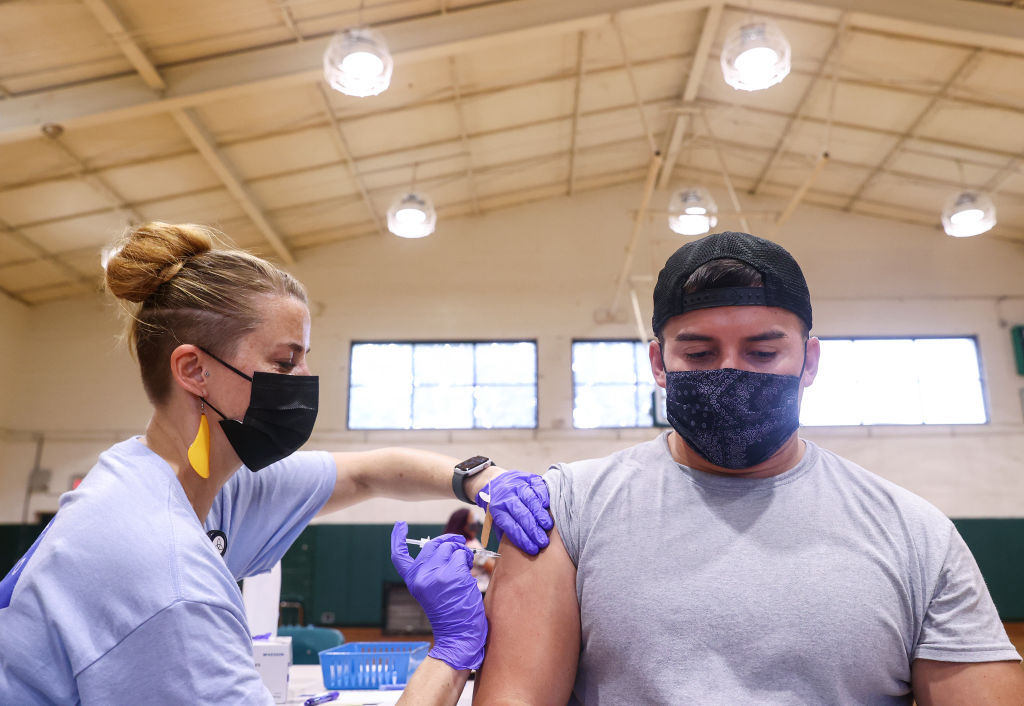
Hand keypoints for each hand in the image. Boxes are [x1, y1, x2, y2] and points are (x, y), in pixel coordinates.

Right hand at [390, 522, 486, 670]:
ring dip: (461, 552)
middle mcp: (421, 576)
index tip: (400, 525)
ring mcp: (437, 575)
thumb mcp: (431, 589)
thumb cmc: (449, 611)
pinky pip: (463, 556)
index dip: (398, 538)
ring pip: (451, 547)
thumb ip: (432, 568)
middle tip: (459, 545)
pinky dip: (468, 562)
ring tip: (464, 568)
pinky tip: (468, 577)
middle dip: (449, 542)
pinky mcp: (453, 576)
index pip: (399, 556)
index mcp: (413, 580)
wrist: (458, 634)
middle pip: (433, 545)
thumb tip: (446, 545)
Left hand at [476, 470, 552, 554]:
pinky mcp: (528, 478)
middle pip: (521, 514)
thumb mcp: (495, 521)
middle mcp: (507, 497)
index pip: (510, 526)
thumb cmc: (500, 508)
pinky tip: (548, 506)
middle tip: (543, 542)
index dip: (522, 539)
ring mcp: (517, 486)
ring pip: (530, 500)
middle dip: (533, 530)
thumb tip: (515, 554)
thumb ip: (505, 533)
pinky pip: (537, 486)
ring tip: (548, 527)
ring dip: (540, 515)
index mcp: (497, 509)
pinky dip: (543, 496)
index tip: (533, 550)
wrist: (496, 482)